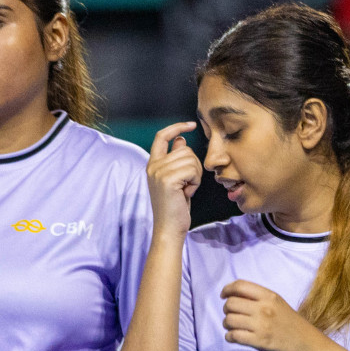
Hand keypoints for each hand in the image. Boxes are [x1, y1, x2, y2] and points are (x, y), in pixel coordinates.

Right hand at [146, 122, 202, 236]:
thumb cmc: (176, 205)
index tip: (191, 124)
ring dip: (196, 176)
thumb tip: (181, 140)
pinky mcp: (167, 179)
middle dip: (195, 167)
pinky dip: (196, 182)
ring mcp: (158, 171)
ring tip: (186, 189)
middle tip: (187, 185)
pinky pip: (193, 170)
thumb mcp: (177, 179)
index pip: (162, 136)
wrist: (169, 226)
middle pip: (186, 150)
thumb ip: (176, 160)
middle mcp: (153, 165)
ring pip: (191, 159)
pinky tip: (187, 193)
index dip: (177, 128)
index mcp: (153, 164)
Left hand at [220, 280, 328, 350]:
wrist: (310, 347)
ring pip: (229, 320)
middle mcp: (265, 308)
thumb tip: (234, 296)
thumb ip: (260, 300)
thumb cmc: (295, 326)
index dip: (227, 290)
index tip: (224, 296)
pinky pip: (233, 336)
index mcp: (270, 296)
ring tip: (235, 328)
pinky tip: (236, 338)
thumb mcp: (280, 306)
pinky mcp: (259, 341)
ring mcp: (262, 325)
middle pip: (231, 303)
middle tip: (233, 316)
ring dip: (227, 325)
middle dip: (227, 310)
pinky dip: (230, 337)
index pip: (240, 286)